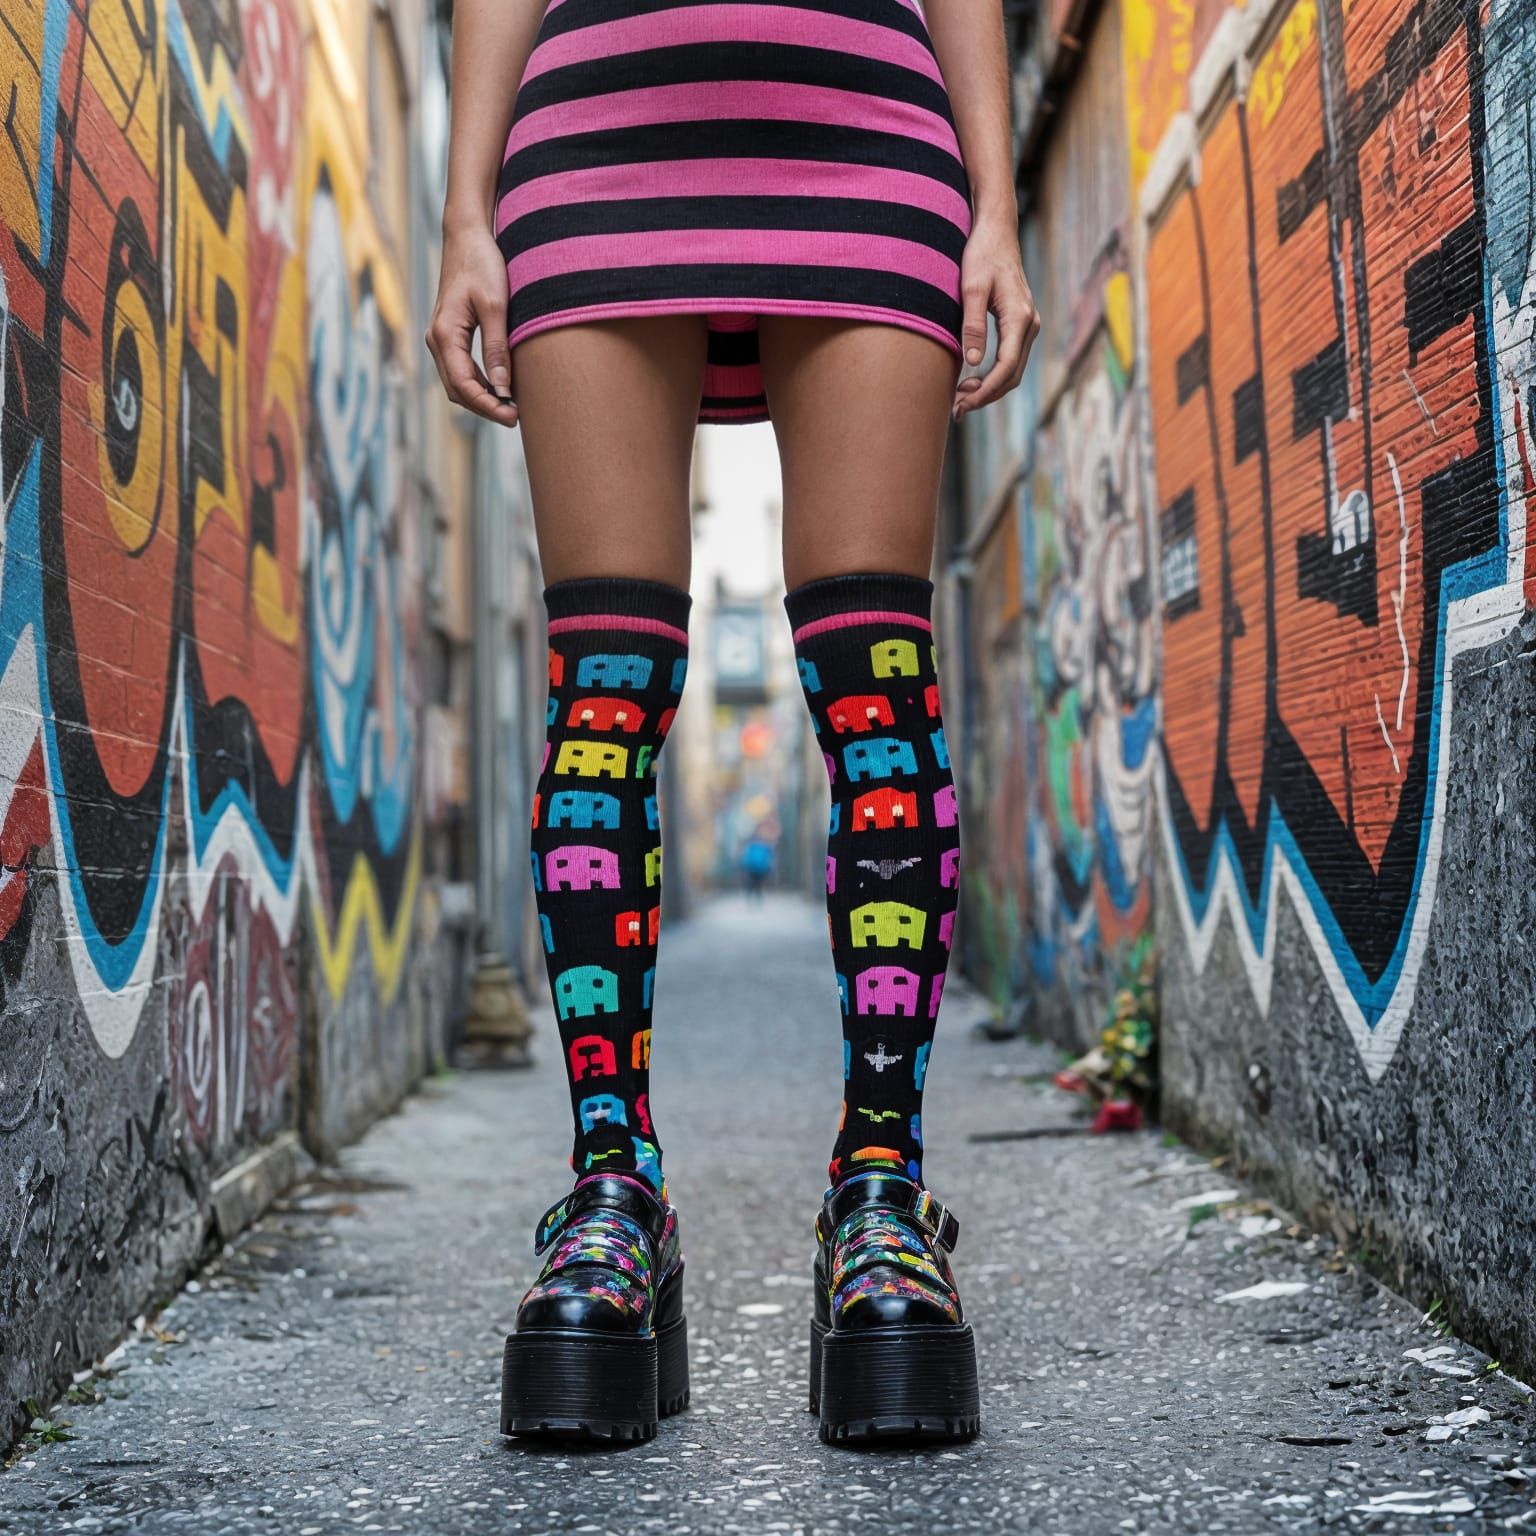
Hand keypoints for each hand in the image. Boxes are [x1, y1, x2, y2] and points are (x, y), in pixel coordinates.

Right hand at [425, 222, 520, 426]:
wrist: (467, 237)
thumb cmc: (481, 264)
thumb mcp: (495, 306)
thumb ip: (497, 348)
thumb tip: (503, 389)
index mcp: (444, 334)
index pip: (463, 385)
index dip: (488, 406)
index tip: (513, 416)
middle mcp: (437, 339)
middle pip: (457, 390)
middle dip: (485, 407)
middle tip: (516, 418)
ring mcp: (440, 338)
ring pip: (457, 383)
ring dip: (481, 399)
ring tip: (510, 407)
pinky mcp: (449, 335)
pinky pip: (460, 370)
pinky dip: (478, 385)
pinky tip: (500, 389)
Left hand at [953, 212, 1039, 420]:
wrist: (996, 231)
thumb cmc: (982, 254)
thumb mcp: (971, 288)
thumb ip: (973, 325)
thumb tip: (971, 363)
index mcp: (1019, 318)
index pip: (1006, 368)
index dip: (985, 391)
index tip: (963, 404)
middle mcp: (1029, 324)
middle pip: (1012, 375)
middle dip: (986, 396)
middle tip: (957, 410)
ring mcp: (1027, 325)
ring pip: (1012, 370)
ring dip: (990, 388)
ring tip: (961, 398)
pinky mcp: (1019, 324)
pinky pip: (1010, 359)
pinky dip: (993, 375)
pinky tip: (971, 380)